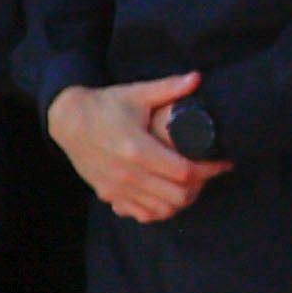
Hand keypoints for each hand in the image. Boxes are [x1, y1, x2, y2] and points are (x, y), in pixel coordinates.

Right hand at [48, 73, 227, 222]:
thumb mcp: (137, 93)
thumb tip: (198, 77)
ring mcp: (117, 188)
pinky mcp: (109, 194)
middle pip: (177, 196)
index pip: (184, 172)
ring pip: (161, 210)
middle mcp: (127, 174)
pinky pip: (140, 214)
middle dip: (200, 187)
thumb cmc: (105, 105)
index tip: (223, 162)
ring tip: (192, 185)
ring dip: (181, 201)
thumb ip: (169, 88)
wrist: (68, 121)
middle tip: (208, 172)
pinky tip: (167, 196)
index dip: (209, 170)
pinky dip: (158, 210)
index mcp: (137, 150)